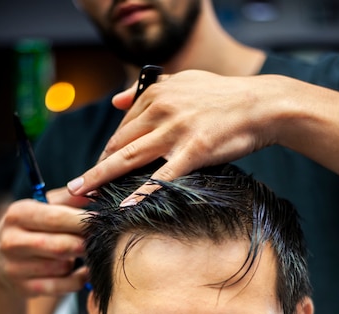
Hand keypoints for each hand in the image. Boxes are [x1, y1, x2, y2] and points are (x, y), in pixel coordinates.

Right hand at [0, 187, 90, 296]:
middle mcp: (12, 241)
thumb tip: (97, 189)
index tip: (103, 220)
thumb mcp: (41, 208)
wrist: (0, 264)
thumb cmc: (30, 230)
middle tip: (101, 239)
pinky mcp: (25, 289)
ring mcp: (15, 268)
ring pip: (64, 267)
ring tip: (82, 253)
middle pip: (63, 246)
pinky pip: (64, 286)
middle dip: (86, 243)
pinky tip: (83, 271)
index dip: (84, 220)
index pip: (57, 218)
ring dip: (79, 261)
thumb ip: (68, 199)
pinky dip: (79, 279)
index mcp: (18, 214)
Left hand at [67, 70, 272, 204]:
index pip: (123, 126)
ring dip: (100, 177)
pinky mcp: (193, 151)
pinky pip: (161, 177)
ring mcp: (175, 132)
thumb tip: (116, 100)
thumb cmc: (225, 96)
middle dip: (95, 165)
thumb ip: (147, 89)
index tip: (97, 166)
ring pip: (128, 158)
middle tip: (77, 185)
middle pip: (117, 143)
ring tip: (81, 192)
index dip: (107, 149)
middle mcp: (161, 111)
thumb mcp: (183, 81)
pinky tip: (124, 207)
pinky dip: (141, 193)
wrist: (262, 105)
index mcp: (157, 95)